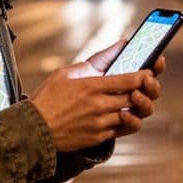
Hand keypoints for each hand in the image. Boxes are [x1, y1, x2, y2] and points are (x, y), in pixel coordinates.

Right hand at [28, 39, 163, 151]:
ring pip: (132, 116)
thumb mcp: (67, 72)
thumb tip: (121, 44)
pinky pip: (121, 130)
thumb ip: (97, 59)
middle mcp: (98, 105)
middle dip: (144, 92)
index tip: (149, 72)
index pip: (130, 80)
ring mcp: (99, 123)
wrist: (33, 130)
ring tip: (132, 102)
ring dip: (136, 109)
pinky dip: (125, 122)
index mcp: (91, 86)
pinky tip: (120, 115)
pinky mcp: (98, 138)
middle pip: (135, 98)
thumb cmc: (49, 98)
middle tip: (144, 87)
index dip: (145, 76)